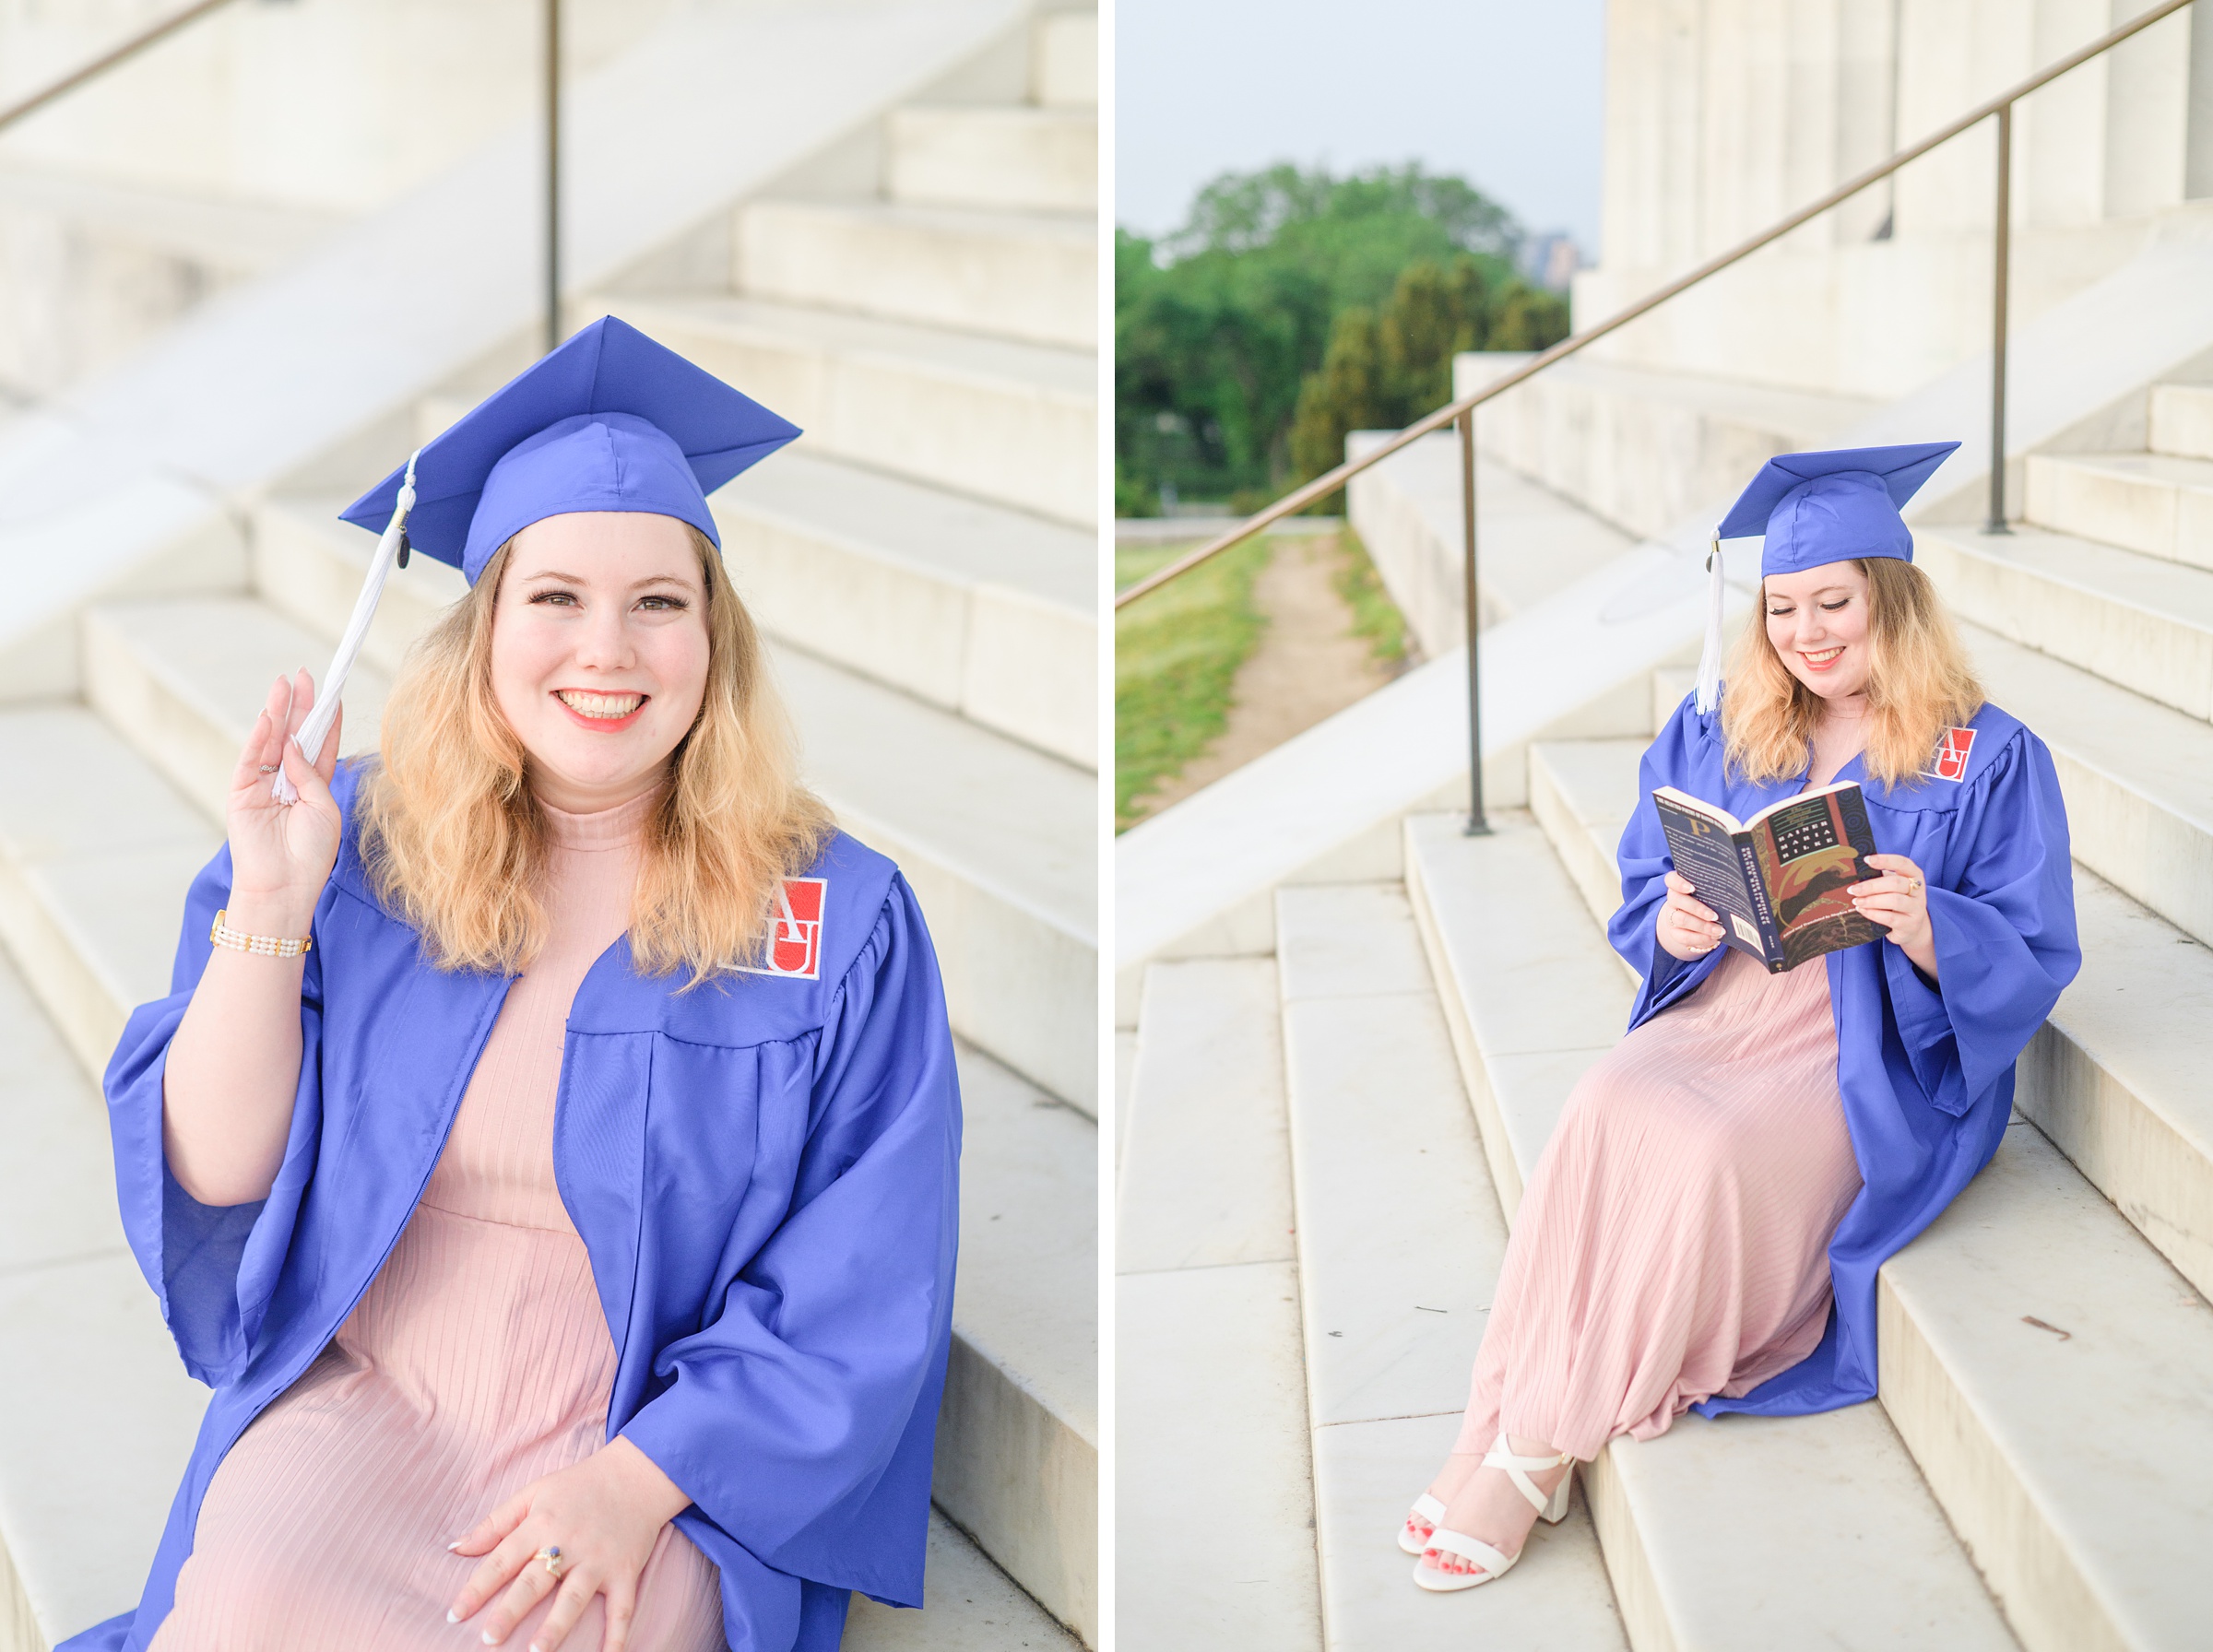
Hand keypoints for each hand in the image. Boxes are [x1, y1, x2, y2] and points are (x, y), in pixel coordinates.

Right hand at [225, 671, 343, 931]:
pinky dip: (258, 737)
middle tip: (303, 675)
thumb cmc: (312, 853)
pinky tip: (267, 716)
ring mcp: (263, 785)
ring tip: (284, 685)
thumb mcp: (324, 809)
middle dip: (299, 705)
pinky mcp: (242, 793)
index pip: (320, 743)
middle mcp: (288, 781)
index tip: (331, 691)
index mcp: (314, 786)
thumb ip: (311, 774)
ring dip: (278, 713)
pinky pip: (251, 760)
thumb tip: (295, 743)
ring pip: (272, 741)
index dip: (324, 717)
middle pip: (294, 735)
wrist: (285, 887)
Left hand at [447, 1438, 692, 1651]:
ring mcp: (598, 1560)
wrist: (638, 1474)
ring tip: (536, 1650)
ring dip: (556, 1626)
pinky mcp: (625, 1571)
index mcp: (541, 1523)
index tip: (454, 1614)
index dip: (477, 1587)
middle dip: (511, 1611)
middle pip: (535, 1582)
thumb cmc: (579, 1486)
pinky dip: (617, 1634)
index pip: (503, 1559)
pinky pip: (621, 1606)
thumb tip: (455, 1548)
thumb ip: (495, 1522)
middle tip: (489, 1639)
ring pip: (574, 1597)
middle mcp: (568, 1544)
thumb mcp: (534, 1493)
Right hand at [1655, 869, 1724, 960]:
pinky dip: (1700, 938)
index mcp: (1679, 885)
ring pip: (1682, 919)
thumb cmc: (1708, 902)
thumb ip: (1716, 891)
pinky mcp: (1674, 933)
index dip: (1679, 883)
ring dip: (1702, 926)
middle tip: (1714, 916)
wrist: (1696, 922)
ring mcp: (1672, 916)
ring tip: (1718, 930)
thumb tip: (1736, 893)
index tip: (1692, 888)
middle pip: (1677, 900)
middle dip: (1697, 908)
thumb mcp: (1710, 895)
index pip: (1671, 879)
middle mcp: (1673, 899)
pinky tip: (1713, 937)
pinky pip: (1684, 936)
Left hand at [1851, 852, 1937, 978]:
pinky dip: (1874, 913)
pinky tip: (1862, 910)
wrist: (1912, 927)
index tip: (1867, 860)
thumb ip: (1879, 878)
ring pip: (1894, 901)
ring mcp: (1916, 908)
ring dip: (1872, 900)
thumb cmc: (1897, 901)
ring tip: (1856, 901)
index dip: (1885, 860)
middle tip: (1853, 889)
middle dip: (1872, 886)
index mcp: (1914, 875)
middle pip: (1896, 883)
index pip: (1903, 863)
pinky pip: (1891, 918)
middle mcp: (1918, 890)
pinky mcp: (1910, 924)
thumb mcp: (1892, 887)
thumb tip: (1855, 875)